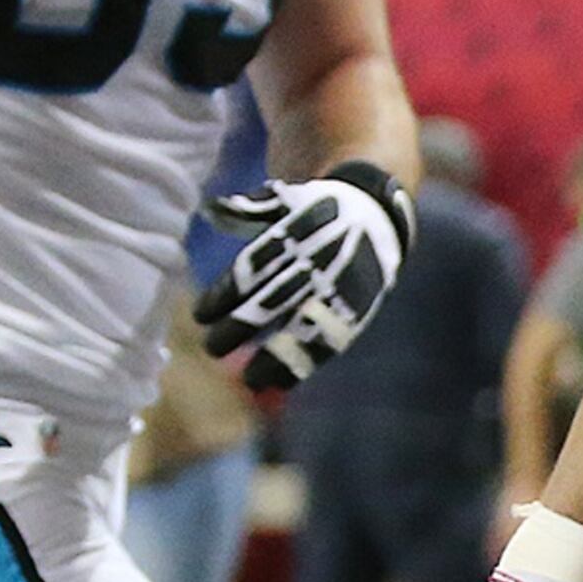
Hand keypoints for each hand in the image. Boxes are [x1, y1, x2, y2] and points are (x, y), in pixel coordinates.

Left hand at [195, 164, 409, 391]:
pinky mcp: (357, 311)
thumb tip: (212, 210)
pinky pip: (330, 342)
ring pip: (300, 328)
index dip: (224, 294)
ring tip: (249, 380)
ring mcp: (339, 290)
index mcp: (297, 234)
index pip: (252, 268)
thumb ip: (252, 209)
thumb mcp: (290, 199)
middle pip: (271, 301)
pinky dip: (306, 364)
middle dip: (239, 328)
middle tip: (212, 348)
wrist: (381, 214)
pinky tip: (283, 382)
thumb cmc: (321, 210)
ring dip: (273, 357)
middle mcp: (317, 263)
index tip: (200, 315)